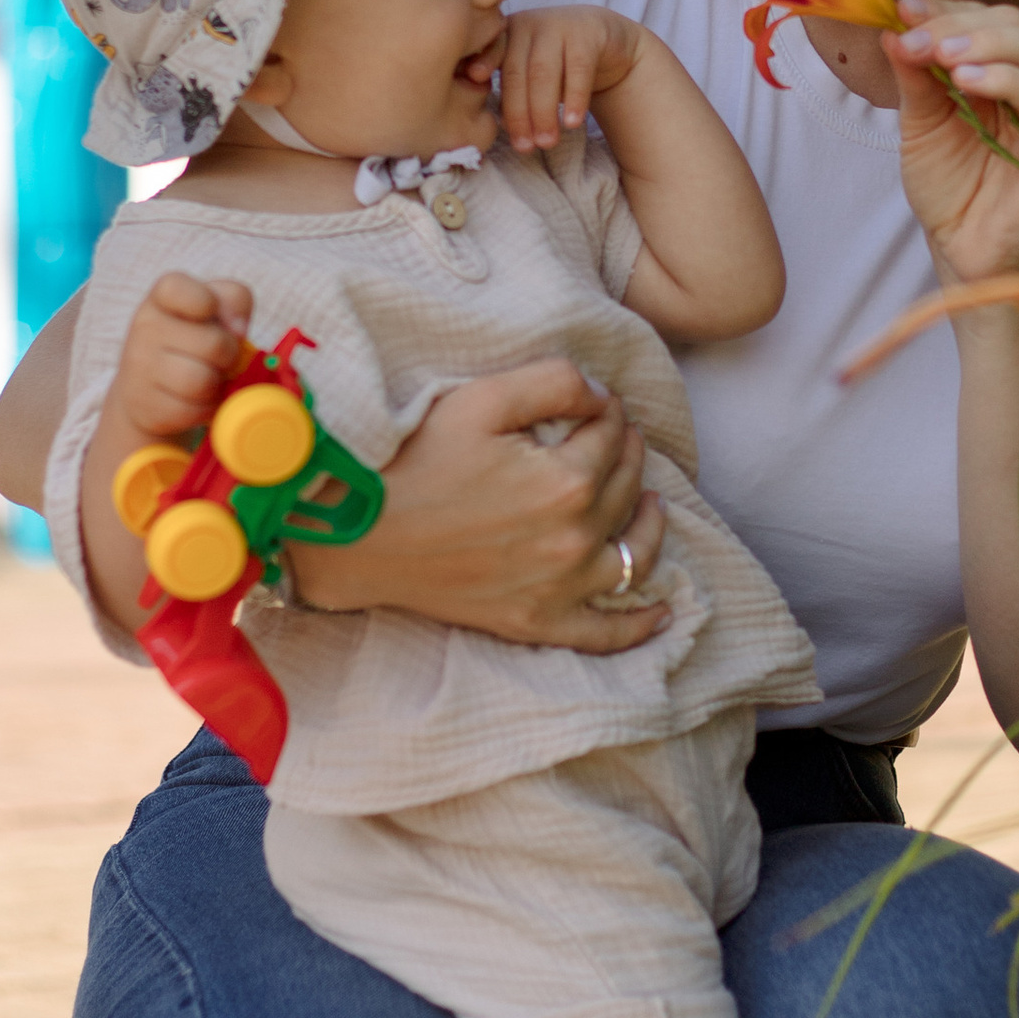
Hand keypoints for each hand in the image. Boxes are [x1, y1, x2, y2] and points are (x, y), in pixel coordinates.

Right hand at [114, 275, 252, 443]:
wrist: (147, 390)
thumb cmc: (192, 340)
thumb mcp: (214, 309)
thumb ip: (235, 301)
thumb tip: (238, 330)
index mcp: (162, 296)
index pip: (180, 289)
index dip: (210, 303)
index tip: (213, 314)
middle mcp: (145, 327)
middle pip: (214, 344)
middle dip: (229, 356)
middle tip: (220, 359)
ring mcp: (140, 367)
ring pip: (202, 381)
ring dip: (217, 385)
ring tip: (209, 379)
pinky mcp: (144, 405)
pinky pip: (193, 410)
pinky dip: (205, 409)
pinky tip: (195, 400)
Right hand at [291, 357, 669, 649]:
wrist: (356, 533)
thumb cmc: (413, 460)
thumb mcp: (482, 399)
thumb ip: (554, 383)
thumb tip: (604, 397)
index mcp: (567, 482)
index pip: (612, 436)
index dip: (609, 412)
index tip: (598, 404)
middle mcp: (574, 541)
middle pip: (625, 489)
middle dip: (628, 455)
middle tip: (619, 439)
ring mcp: (558, 590)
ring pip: (634, 557)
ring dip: (650, 526)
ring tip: (650, 505)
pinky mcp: (535, 624)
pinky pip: (604, 634)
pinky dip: (639, 625)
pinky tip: (661, 613)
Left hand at [497, 6, 639, 155]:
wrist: (604, 38)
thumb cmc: (558, 62)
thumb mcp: (530, 70)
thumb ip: (511, 88)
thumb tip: (495, 124)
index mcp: (507, 32)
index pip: (493, 56)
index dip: (484, 66)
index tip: (474, 81)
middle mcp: (529, 25)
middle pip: (518, 72)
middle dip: (519, 114)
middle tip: (524, 148)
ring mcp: (558, 25)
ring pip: (544, 73)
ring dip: (543, 112)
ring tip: (547, 143)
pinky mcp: (587, 34)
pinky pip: (579, 70)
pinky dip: (575, 99)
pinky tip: (573, 123)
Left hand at [885, 0, 1018, 285]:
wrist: (966, 251)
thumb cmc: (951, 188)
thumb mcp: (922, 123)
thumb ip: (916, 76)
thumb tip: (894, 28)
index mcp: (1008, 68)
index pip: (989, 17)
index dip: (947, 8)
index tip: (904, 11)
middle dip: (963, 24)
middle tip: (920, 39)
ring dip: (990, 44)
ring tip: (944, 58)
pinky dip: (1009, 79)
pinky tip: (967, 83)